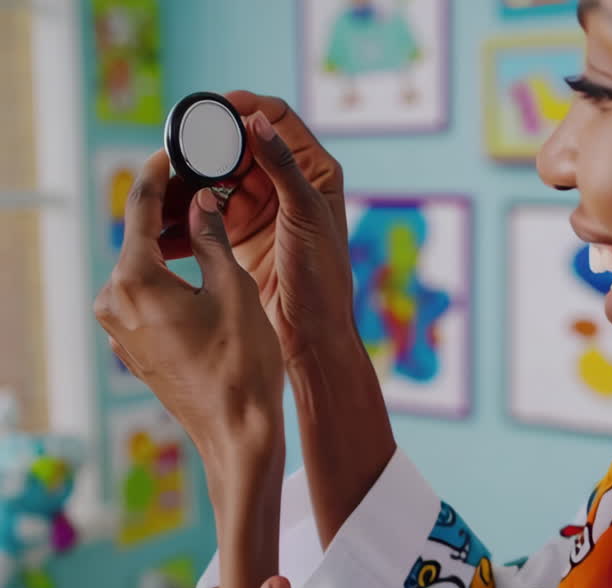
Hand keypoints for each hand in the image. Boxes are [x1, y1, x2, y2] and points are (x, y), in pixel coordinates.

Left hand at [95, 150, 283, 464]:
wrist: (238, 432)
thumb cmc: (242, 363)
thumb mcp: (235, 288)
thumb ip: (211, 238)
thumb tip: (200, 200)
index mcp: (134, 280)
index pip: (140, 208)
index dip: (158, 173)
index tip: (172, 149)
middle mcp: (113, 301)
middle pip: (138, 237)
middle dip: (167, 208)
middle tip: (200, 181)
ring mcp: (118, 328)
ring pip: (142, 268)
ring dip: (170, 243)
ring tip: (206, 220)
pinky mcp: (131, 346)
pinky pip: (146, 297)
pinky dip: (169, 277)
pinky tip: (199, 270)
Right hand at [159, 91, 355, 368]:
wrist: (312, 330)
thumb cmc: (323, 274)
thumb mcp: (304, 214)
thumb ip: (282, 167)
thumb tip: (256, 120)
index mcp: (313, 169)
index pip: (277, 118)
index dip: (246, 106)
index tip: (212, 108)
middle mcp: (285, 182)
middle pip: (237, 146)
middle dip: (205, 147)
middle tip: (174, 151)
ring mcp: (259, 205)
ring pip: (214, 178)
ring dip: (187, 182)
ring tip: (161, 187)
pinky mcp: (236, 231)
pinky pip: (203, 211)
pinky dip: (183, 213)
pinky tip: (162, 218)